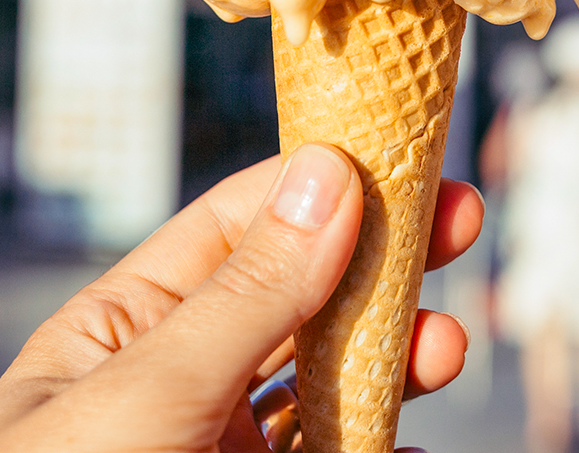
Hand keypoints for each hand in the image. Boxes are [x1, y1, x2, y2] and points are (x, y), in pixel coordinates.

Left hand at [0, 144, 482, 452]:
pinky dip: (378, 439)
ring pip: (326, 383)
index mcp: (121, 332)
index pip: (233, 229)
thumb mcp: (143, 398)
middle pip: (298, 297)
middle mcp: (176, 384)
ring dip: (393, 356)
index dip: (319, 184)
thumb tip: (324, 179)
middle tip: (457, 223)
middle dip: (380, 262)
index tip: (403, 156)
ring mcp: (219, 452)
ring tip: (444, 348)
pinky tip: (410, 435)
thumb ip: (243, 297)